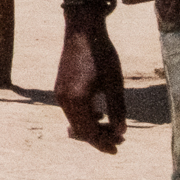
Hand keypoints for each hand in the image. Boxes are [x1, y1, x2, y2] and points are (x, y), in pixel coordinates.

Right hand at [53, 10, 126, 152]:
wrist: (82, 30)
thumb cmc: (101, 54)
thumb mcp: (114, 83)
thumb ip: (117, 109)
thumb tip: (120, 131)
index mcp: (77, 100)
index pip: (89, 132)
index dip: (103, 143)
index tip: (117, 149)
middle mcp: (64, 100)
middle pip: (80, 130)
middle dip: (99, 137)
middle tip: (119, 139)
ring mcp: (59, 93)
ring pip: (75, 121)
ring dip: (92, 127)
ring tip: (111, 128)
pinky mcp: (60, 87)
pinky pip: (71, 110)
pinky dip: (84, 117)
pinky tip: (99, 114)